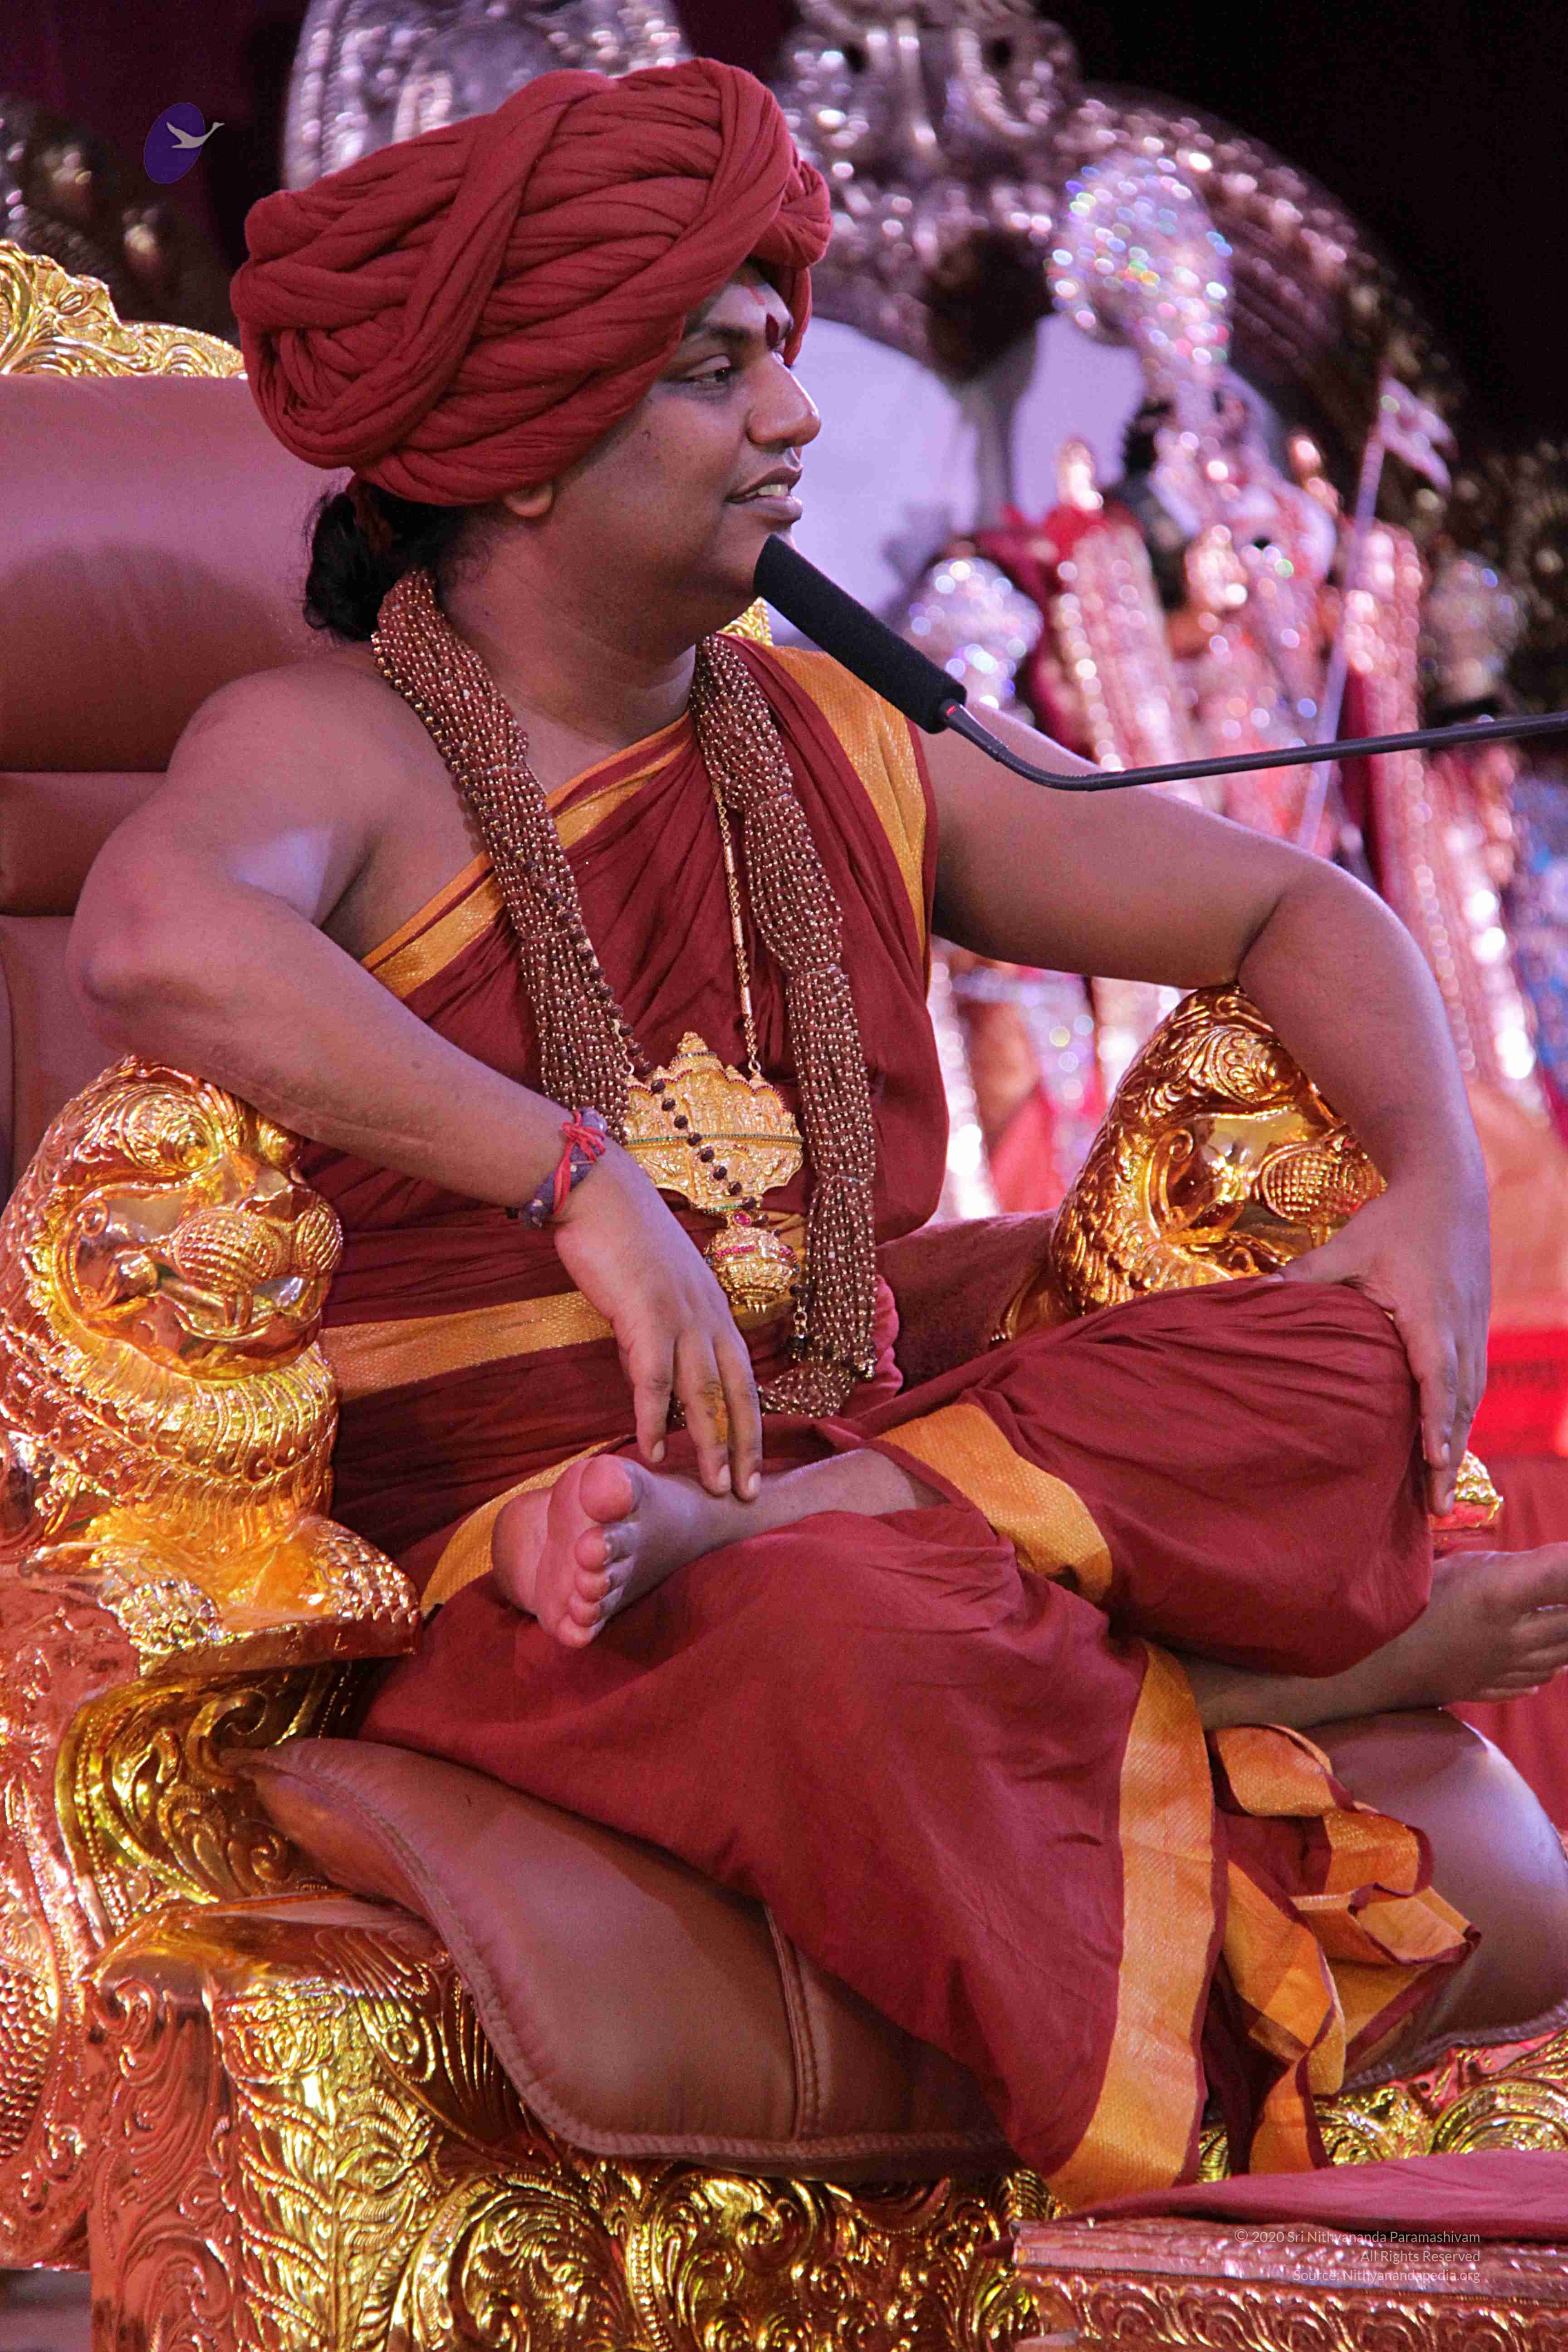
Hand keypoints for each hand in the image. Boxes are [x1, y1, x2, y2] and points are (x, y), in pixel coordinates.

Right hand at [551, 1141, 762, 1500]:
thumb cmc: (623, 1239)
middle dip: (744, 1447)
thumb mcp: (658, 1289)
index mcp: (714, 1309)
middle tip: (748, 1494)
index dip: (752, 1426)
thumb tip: (659, 1376)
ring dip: (711, 1442)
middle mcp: (707, 1314)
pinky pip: (654, 1377)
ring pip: (704, 1391)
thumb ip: (666, 1331)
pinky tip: (653, 1450)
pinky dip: (654, 1417)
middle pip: (736, 1391)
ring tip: (714, 1486)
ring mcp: (680, 1314)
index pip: (744, 1378)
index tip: (755, 1469)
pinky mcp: (645, 1313)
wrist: (599, 1192)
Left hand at [1278, 1178, 1489, 1514]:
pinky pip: (1473, 1383)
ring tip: (1440, 1494)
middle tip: (1435, 1511)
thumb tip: (1254, 1294)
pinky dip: (1462, 1418)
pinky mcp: (1475, 1328)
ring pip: (1470, 1400)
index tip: (1434, 1463)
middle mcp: (1459, 1331)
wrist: (1449, 1189)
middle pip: (1459, 1406)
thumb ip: (1304, 1275)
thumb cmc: (1394, 1220)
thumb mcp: (1347, 1246)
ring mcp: (1473, 1331)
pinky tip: (1450, 1445)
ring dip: (1458, 1445)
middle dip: (1449, 1458)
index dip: (1436, 1425)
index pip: (1435, 1381)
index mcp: (1428, 1317)